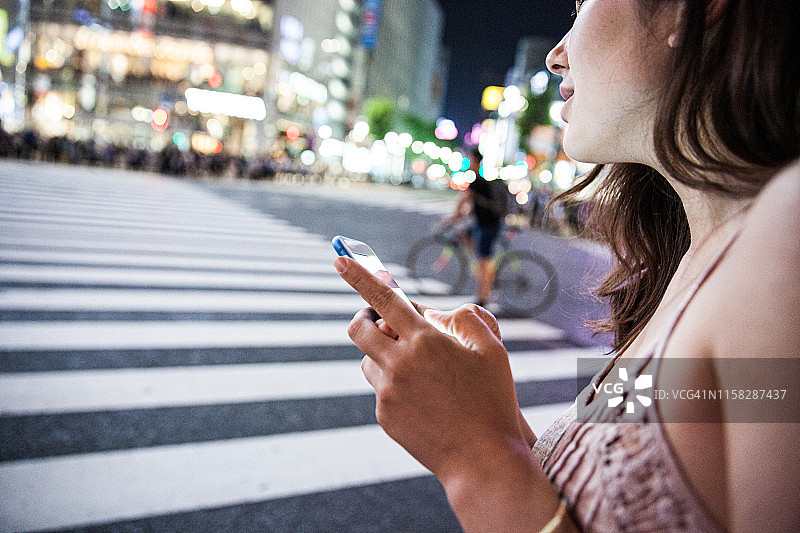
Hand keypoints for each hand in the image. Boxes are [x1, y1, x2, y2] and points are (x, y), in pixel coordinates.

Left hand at [334, 256, 528, 482]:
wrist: (483, 461)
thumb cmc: (492, 401)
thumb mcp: (492, 349)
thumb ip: (465, 318)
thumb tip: (435, 314)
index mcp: (425, 340)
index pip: (383, 298)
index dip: (359, 275)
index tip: (339, 259)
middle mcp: (399, 363)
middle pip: (359, 329)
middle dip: (364, 318)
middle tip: (383, 323)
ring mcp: (388, 392)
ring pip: (368, 361)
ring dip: (383, 355)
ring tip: (417, 369)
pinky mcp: (385, 417)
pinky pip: (381, 390)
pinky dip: (395, 385)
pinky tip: (424, 400)